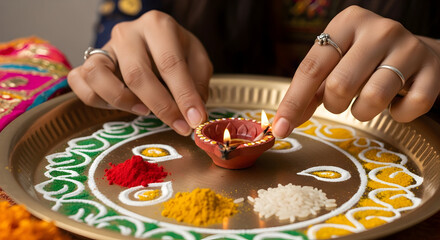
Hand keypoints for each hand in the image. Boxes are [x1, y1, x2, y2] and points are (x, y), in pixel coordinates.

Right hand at [68, 10, 212, 135]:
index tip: (195, 120)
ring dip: (122, 102)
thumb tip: (193, 115)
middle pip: (136, 74)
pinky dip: (96, 100)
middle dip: (160, 106)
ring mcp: (104, 46)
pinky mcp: (89, 62)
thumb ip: (197, 85)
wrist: (155, 43)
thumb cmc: (177, 52)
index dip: (184, 96)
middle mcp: (127, 33)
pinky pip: (79, 83)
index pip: (170, 64)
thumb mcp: (197, 61)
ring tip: (144, 109)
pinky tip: (122, 104)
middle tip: (178, 125)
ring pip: (97, 76)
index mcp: (157, 25)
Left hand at [273, 6, 439, 137]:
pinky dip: (398, 115)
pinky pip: (410, 107)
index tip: (280, 129)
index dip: (293, 103)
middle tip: (343, 99)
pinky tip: (396, 102)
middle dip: (334, 104)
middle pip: (339, 86)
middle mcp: (379, 29)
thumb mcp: (334, 64)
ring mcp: (408, 47)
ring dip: (363, 112)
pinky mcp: (433, 68)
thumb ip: (309, 91)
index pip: (311, 68)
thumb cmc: (364, 61)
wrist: (418, 52)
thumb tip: (282, 124)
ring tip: (367, 100)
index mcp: (347, 23)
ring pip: (372, 99)